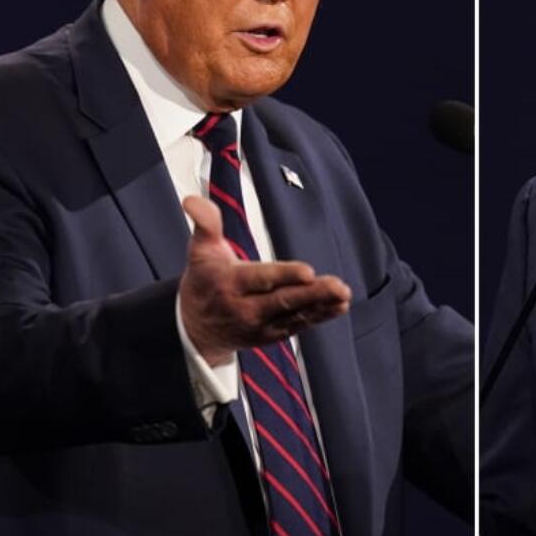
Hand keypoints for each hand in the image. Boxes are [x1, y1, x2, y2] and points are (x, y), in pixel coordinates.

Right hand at [179, 195, 351, 365]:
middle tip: (338, 286)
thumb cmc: (204, 281)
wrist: (193, 328)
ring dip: (322, 306)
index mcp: (229, 283)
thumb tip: (192, 200)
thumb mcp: (200, 249)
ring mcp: (259, 325)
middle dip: (312, 294)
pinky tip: (339, 306)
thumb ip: (205, 222)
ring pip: (294, 315)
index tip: (307, 271)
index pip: (260, 278)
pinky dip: (320, 317)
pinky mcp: (271, 335)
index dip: (284, 275)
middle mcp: (245, 308)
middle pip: (283, 300)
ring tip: (343, 295)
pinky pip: (298, 325)